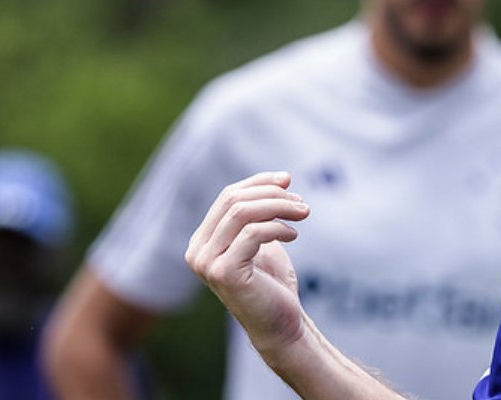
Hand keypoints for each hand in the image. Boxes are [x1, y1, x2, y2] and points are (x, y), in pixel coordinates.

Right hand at [186, 172, 311, 357]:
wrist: (281, 323)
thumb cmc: (272, 282)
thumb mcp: (264, 238)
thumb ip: (264, 211)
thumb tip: (282, 177)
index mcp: (202, 240)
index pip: (227, 196)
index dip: (259, 182)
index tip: (288, 180)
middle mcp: (197, 251)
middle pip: (233, 200)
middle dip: (271, 194)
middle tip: (301, 201)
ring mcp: (207, 263)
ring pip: (242, 213)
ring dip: (279, 207)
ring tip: (304, 213)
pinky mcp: (224, 273)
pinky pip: (252, 233)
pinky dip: (278, 228)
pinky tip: (293, 235)